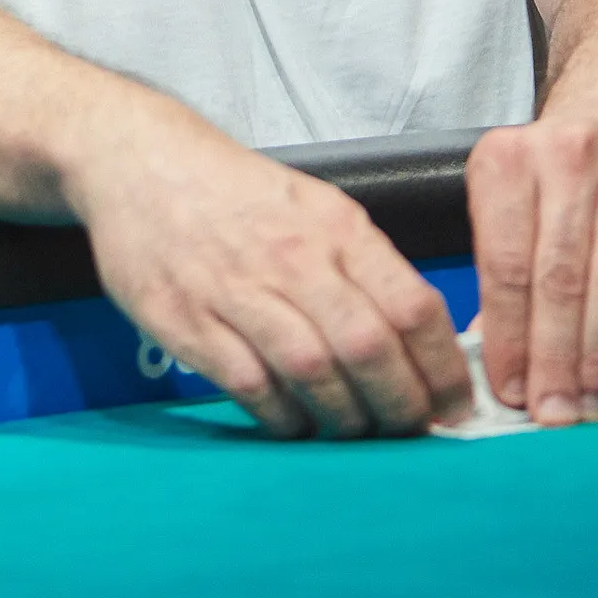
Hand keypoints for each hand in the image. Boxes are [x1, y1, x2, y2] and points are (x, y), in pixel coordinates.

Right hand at [70, 100, 470, 438]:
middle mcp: (292, 258)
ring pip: (313, 374)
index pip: (411, 305)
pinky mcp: (187, 322)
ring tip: (359, 434)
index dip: (442, 367)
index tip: (454, 403)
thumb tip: (420, 338)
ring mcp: (236, 291)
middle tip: (412, 432)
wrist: (143, 164)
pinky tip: (298, 425)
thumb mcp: (317, 207)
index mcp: (335, 226)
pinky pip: (251, 387)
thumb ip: (364, 265)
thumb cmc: (239, 194)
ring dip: (347, 420)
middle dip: (401, 405)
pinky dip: (284, 419)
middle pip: (368, 348)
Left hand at [465, 90, 597, 425]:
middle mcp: (568, 157)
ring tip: (586, 405)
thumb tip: (494, 363)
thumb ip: (499, 271)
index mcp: (509, 159)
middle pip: (560, 276)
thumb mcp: (508, 197)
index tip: (508, 389)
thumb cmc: (554, 171)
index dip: (510, 334)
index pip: (506, 262)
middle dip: (554, 355)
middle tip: (550, 413)